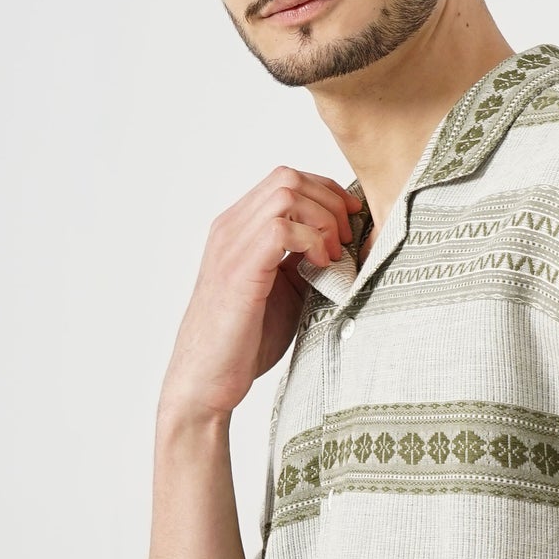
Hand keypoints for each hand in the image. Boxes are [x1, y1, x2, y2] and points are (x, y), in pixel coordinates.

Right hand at [158, 166, 361, 423]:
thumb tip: (350, 244)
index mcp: (238, 228)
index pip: (286, 180)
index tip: (351, 220)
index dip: (326, 191)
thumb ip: (307, 260)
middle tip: (347, 240)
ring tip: (333, 254)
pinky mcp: (238, 271)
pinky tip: (321, 266)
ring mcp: (231, 247)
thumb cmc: (245, 340)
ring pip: (286, 194)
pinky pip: (280, 229)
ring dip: (322, 220)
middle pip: (288, 178)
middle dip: (330, 202)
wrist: (207, 380)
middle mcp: (230, 229)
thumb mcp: (286, 290)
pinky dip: (311, 241)